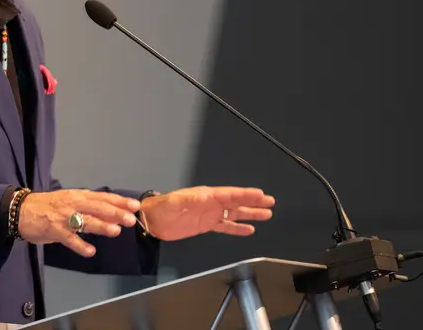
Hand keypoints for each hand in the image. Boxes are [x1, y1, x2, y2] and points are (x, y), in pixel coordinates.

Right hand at [18, 190, 140, 256]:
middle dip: (115, 213)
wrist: (20, 210)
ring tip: (115, 231)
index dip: (119, 201)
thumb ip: (88, 208)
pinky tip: (90, 251)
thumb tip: (111, 215)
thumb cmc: (47, 206)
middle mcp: (73, 204)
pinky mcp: (54, 230)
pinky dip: (80, 245)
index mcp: (78, 196)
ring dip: (101, 226)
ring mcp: (64, 217)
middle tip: (130, 219)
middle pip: (97, 207)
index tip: (135, 205)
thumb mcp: (69, 201)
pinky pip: (70, 239)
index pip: (103, 197)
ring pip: (85, 221)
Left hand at [139, 186, 274, 240]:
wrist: (152, 220)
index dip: (245, 195)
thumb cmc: (161, 208)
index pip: (229, 194)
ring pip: (234, 213)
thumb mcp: (174, 202)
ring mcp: (210, 214)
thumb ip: (188, 200)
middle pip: (236, 202)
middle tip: (270, 202)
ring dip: (250, 214)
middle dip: (253, 202)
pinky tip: (249, 229)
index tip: (260, 194)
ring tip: (266, 214)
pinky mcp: (206, 225)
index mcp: (205, 195)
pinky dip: (237, 228)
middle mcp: (211, 203)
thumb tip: (203, 198)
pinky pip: (225, 226)